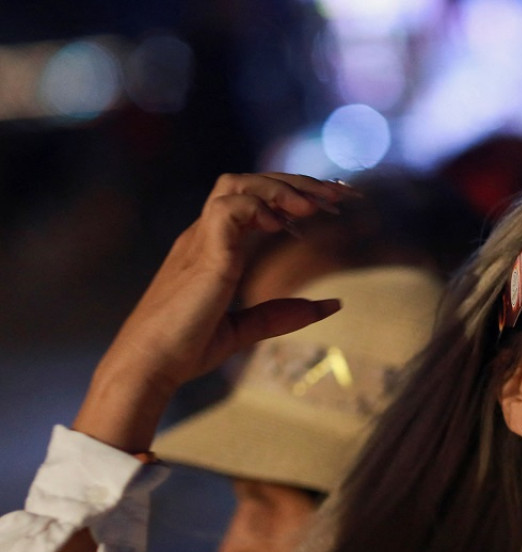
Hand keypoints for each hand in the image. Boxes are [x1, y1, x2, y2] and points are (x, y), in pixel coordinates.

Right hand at [74, 172, 359, 452]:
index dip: (293, 193)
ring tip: (317, 206)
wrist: (149, 366)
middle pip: (249, 182)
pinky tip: (284, 227)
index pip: (254, 199)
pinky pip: (228, 209)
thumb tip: (333, 304)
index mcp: (213, 247)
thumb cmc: (187, 349)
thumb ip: (284, 313)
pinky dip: (259, 208)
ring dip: (282, 189)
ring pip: (237, 185)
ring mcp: (200, 241)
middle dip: (297, 182)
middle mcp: (205, 235)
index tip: (334, 202)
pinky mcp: (202, 255)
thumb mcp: (245, 328)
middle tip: (340, 195)